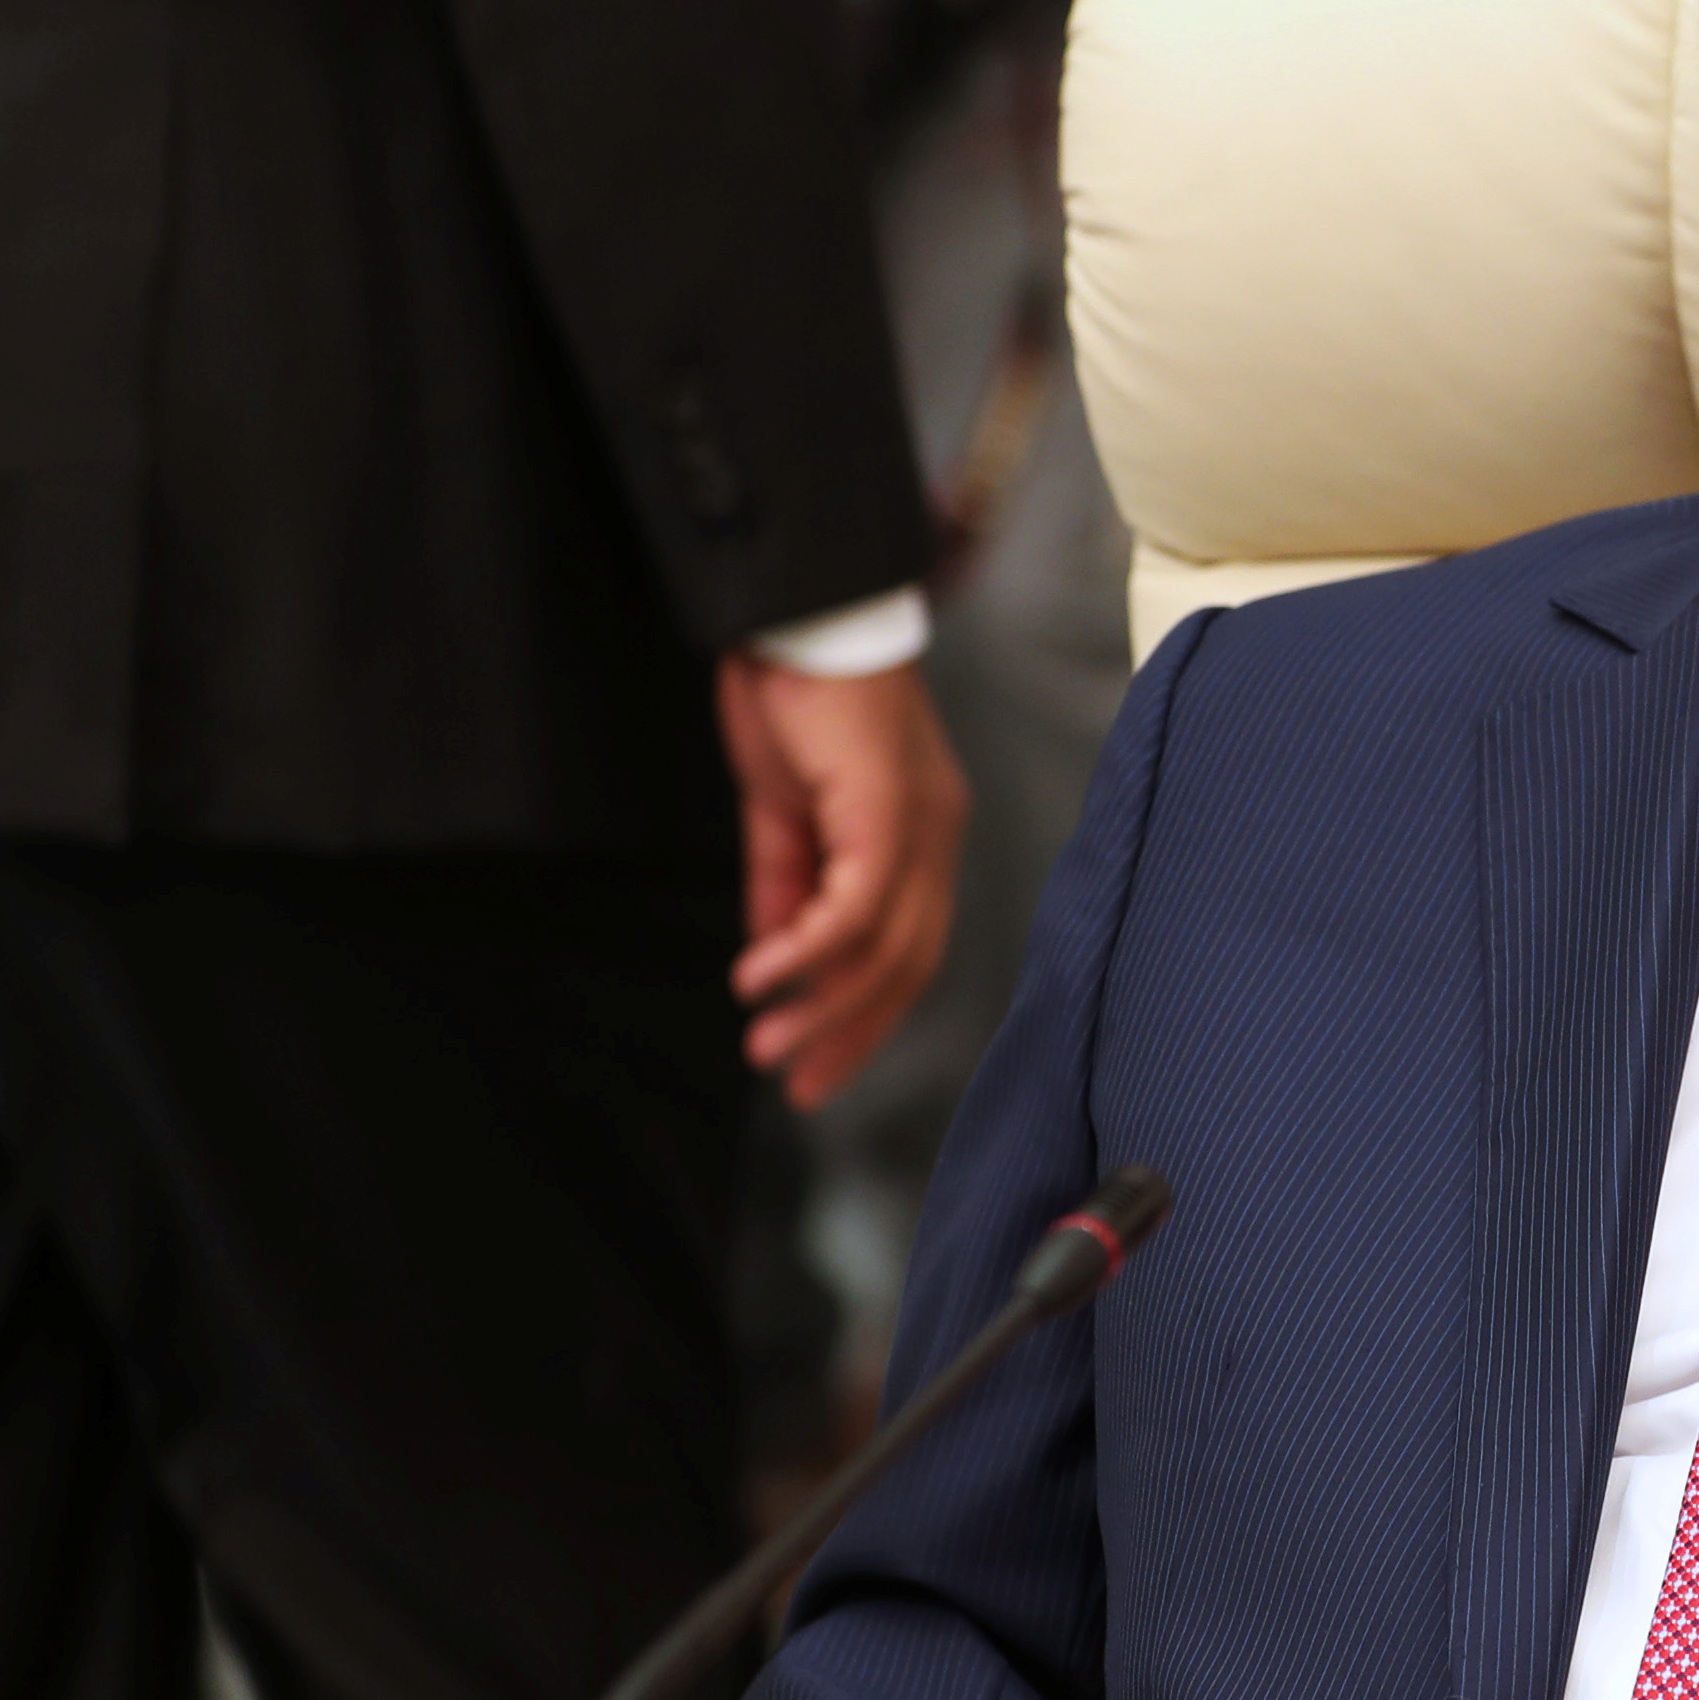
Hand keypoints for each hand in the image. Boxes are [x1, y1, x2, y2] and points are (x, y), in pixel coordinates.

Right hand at [716, 654, 965, 1108]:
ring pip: (883, 945)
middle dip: (850, 1033)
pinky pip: (853, 904)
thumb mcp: (781, 809)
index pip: (908, 950)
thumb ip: (783, 884)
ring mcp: (918, 823)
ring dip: (820, 1004)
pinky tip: (762, 978)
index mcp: (920, 836)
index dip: (864, 1015)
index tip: (815, 1065)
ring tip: (767, 1046)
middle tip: (799, 1086)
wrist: (796, 613)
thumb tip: (775, 957)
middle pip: (907, 965)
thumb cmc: (794, 696)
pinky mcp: (884, 807)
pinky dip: (807, 950)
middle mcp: (936, 836)